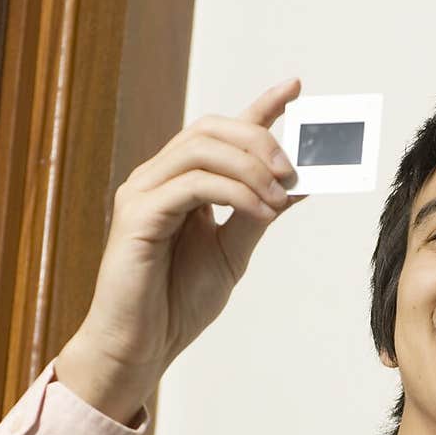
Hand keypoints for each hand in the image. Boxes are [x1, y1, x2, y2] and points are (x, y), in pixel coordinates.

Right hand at [60, 77, 306, 401]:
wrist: (142, 347)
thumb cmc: (177, 304)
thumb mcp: (231, 253)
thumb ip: (257, 214)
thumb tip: (296, 184)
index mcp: (179, 184)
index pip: (221, 132)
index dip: (258, 106)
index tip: (295, 88)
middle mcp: (157, 178)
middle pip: (211, 129)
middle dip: (260, 139)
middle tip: (294, 170)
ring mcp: (143, 192)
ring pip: (201, 149)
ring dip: (251, 166)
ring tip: (280, 195)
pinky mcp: (138, 215)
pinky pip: (194, 185)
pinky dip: (236, 192)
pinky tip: (261, 210)